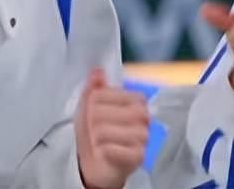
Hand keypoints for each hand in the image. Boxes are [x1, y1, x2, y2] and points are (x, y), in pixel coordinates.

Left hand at [75, 69, 148, 188]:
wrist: (99, 161)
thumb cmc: (97, 130)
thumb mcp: (90, 105)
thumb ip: (94, 86)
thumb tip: (97, 71)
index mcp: (136, 98)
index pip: (101, 93)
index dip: (91, 104)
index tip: (94, 112)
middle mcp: (143, 115)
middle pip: (100, 112)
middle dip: (92, 122)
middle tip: (95, 129)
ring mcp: (143, 136)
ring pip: (103, 130)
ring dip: (95, 138)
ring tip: (99, 141)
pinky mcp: (138, 156)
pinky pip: (110, 149)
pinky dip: (101, 151)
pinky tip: (105, 152)